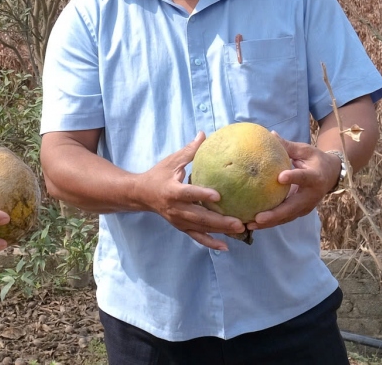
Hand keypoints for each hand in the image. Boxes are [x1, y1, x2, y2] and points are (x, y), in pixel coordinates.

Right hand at [137, 132, 245, 250]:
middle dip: (220, 221)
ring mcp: (178, 220)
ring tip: (240, 230)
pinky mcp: (181, 227)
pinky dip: (210, 243)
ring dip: (220, 231)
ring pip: (201, 228)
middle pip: (199, 217)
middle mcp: (175, 208)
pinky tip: (225, 246)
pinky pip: (197, 237)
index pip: (188, 193)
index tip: (218, 196)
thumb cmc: (158, 175)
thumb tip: (204, 134)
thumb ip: (189, 151)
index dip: (201, 195)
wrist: (141, 195)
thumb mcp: (171, 161)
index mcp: (171, 190)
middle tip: (240, 222)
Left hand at [246, 134, 341, 231]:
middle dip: (275, 214)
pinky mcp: (300, 211)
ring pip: (287, 217)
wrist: (331, 175)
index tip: (280, 177)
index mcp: (315, 176)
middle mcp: (311, 195)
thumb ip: (288, 146)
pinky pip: (284, 218)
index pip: (304, 177)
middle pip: (293, 207)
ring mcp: (306, 206)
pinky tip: (253, 224)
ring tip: (250, 225)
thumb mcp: (305, 150)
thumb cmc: (315, 160)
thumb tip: (270, 134)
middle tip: (258, 217)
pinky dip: (270, 222)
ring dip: (269, 223)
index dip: (293, 178)